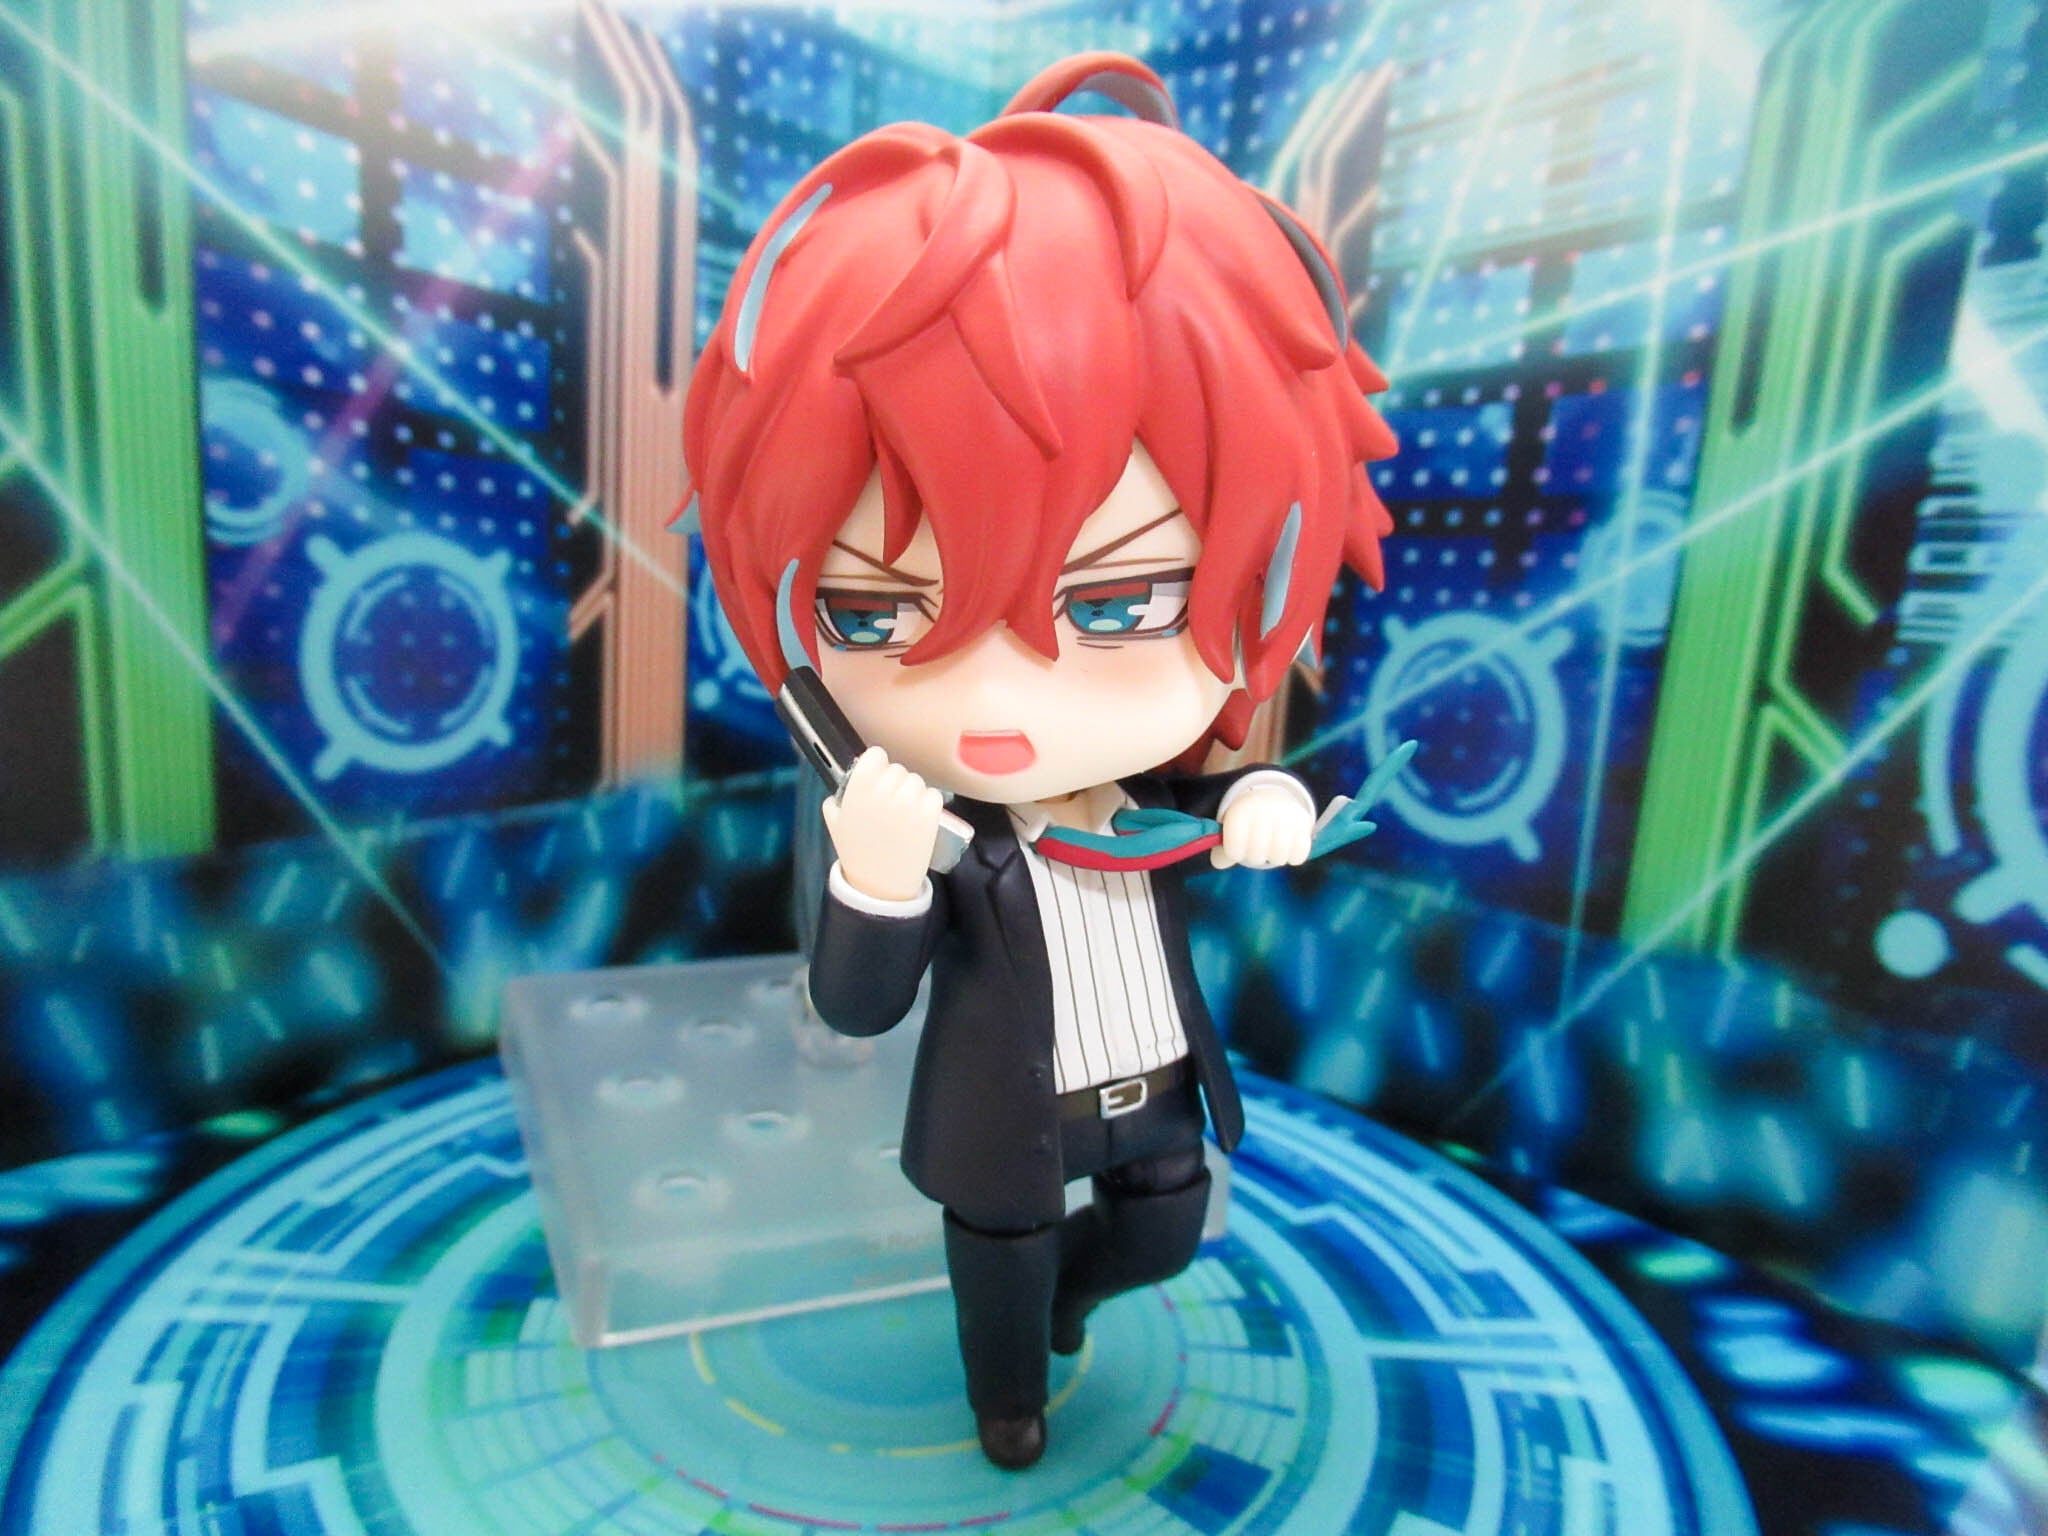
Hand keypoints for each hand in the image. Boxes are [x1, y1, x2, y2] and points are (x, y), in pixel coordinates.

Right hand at [820, 746, 943, 901]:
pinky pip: (933, 795)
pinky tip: (919, 818)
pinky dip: (928, 803)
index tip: (877, 780)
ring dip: (912, 793)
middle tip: (890, 805)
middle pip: (898, 769)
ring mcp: (909, 802)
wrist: (880, 884)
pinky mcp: (930, 814)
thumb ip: (841, 795)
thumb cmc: (856, 851)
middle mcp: (885, 790)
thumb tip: (853, 778)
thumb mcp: (835, 821)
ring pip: (916, 781)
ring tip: (905, 814)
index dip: (877, 766)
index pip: (876, 755)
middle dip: (895, 784)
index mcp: (860, 787)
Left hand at [1212, 784, 1313, 869]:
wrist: (1275, 796)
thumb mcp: (1232, 829)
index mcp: (1241, 812)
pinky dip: (1293, 856)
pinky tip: (1288, 845)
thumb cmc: (1248, 821)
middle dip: (1255, 856)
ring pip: (1278, 858)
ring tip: (1272, 845)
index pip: (1233, 850)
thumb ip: (1222, 850)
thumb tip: (1219, 863)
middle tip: (1257, 847)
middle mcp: (1264, 812)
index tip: (1238, 845)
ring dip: (1274, 857)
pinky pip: (1298, 857)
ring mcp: (1286, 818)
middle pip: (1256, 856)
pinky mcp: (1304, 825)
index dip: (1235, 853)